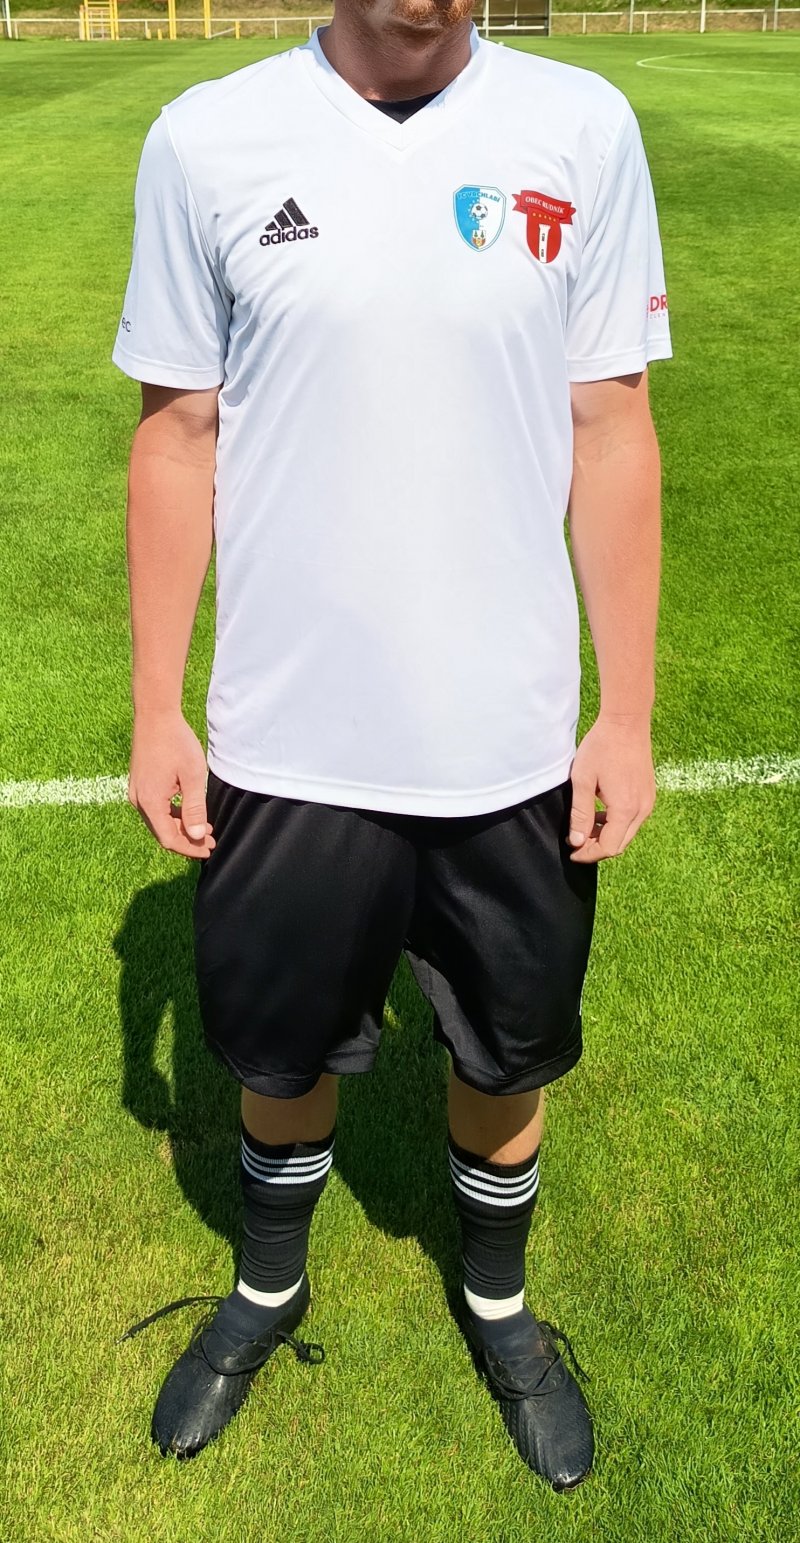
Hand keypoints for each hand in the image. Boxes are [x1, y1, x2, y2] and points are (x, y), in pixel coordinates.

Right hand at [129, 709, 215, 858]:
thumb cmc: (176, 743)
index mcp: (150, 802)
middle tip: (210, 840)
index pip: (169, 838)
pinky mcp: (139, 784)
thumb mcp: (192, 776)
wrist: (155, 716)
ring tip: (205, 829)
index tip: (208, 848)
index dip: (189, 848)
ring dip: (181, 827)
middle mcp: (138, 800)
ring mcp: (136, 792)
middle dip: (187, 840)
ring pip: (159, 821)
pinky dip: (172, 814)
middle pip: (162, 832)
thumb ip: (194, 808)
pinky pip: (155, 808)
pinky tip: (189, 812)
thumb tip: (196, 836)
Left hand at [567, 713, 655, 863]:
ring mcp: (648, 802)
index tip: (572, 852)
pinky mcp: (648, 794)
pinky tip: (601, 812)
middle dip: (597, 848)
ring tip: (585, 826)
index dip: (589, 854)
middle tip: (576, 841)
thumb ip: (580, 814)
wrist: (626, 722)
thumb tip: (577, 841)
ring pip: (627, 833)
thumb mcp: (583, 781)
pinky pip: (633, 819)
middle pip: (620, 844)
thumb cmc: (602, 747)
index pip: (609, 848)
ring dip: (607, 835)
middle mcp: (642, 810)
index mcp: (626, 809)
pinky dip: (616, 823)